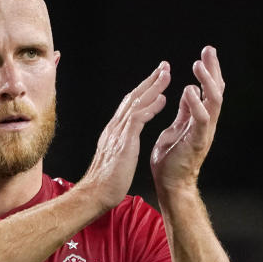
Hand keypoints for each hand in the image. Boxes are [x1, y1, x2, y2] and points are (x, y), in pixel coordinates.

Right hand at [77, 61, 169, 210]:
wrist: (96, 194)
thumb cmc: (106, 182)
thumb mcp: (116, 157)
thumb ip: (120, 145)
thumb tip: (125, 142)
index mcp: (114, 131)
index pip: (129, 105)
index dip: (143, 91)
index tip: (156, 81)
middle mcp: (114, 127)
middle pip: (133, 97)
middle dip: (150, 81)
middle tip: (164, 67)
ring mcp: (118, 133)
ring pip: (136, 103)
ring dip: (153, 88)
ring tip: (167, 75)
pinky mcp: (123, 141)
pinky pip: (138, 118)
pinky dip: (150, 107)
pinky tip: (163, 99)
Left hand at [150, 46, 224, 192]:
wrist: (170, 184)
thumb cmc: (171, 160)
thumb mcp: (177, 128)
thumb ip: (185, 111)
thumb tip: (190, 91)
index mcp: (199, 119)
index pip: (208, 90)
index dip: (208, 71)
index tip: (205, 53)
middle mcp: (206, 123)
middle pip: (216, 91)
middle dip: (213, 69)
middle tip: (208, 50)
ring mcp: (204, 132)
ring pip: (213, 102)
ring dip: (207, 82)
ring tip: (198, 65)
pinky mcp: (197, 141)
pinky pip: (201, 119)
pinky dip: (196, 104)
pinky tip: (189, 90)